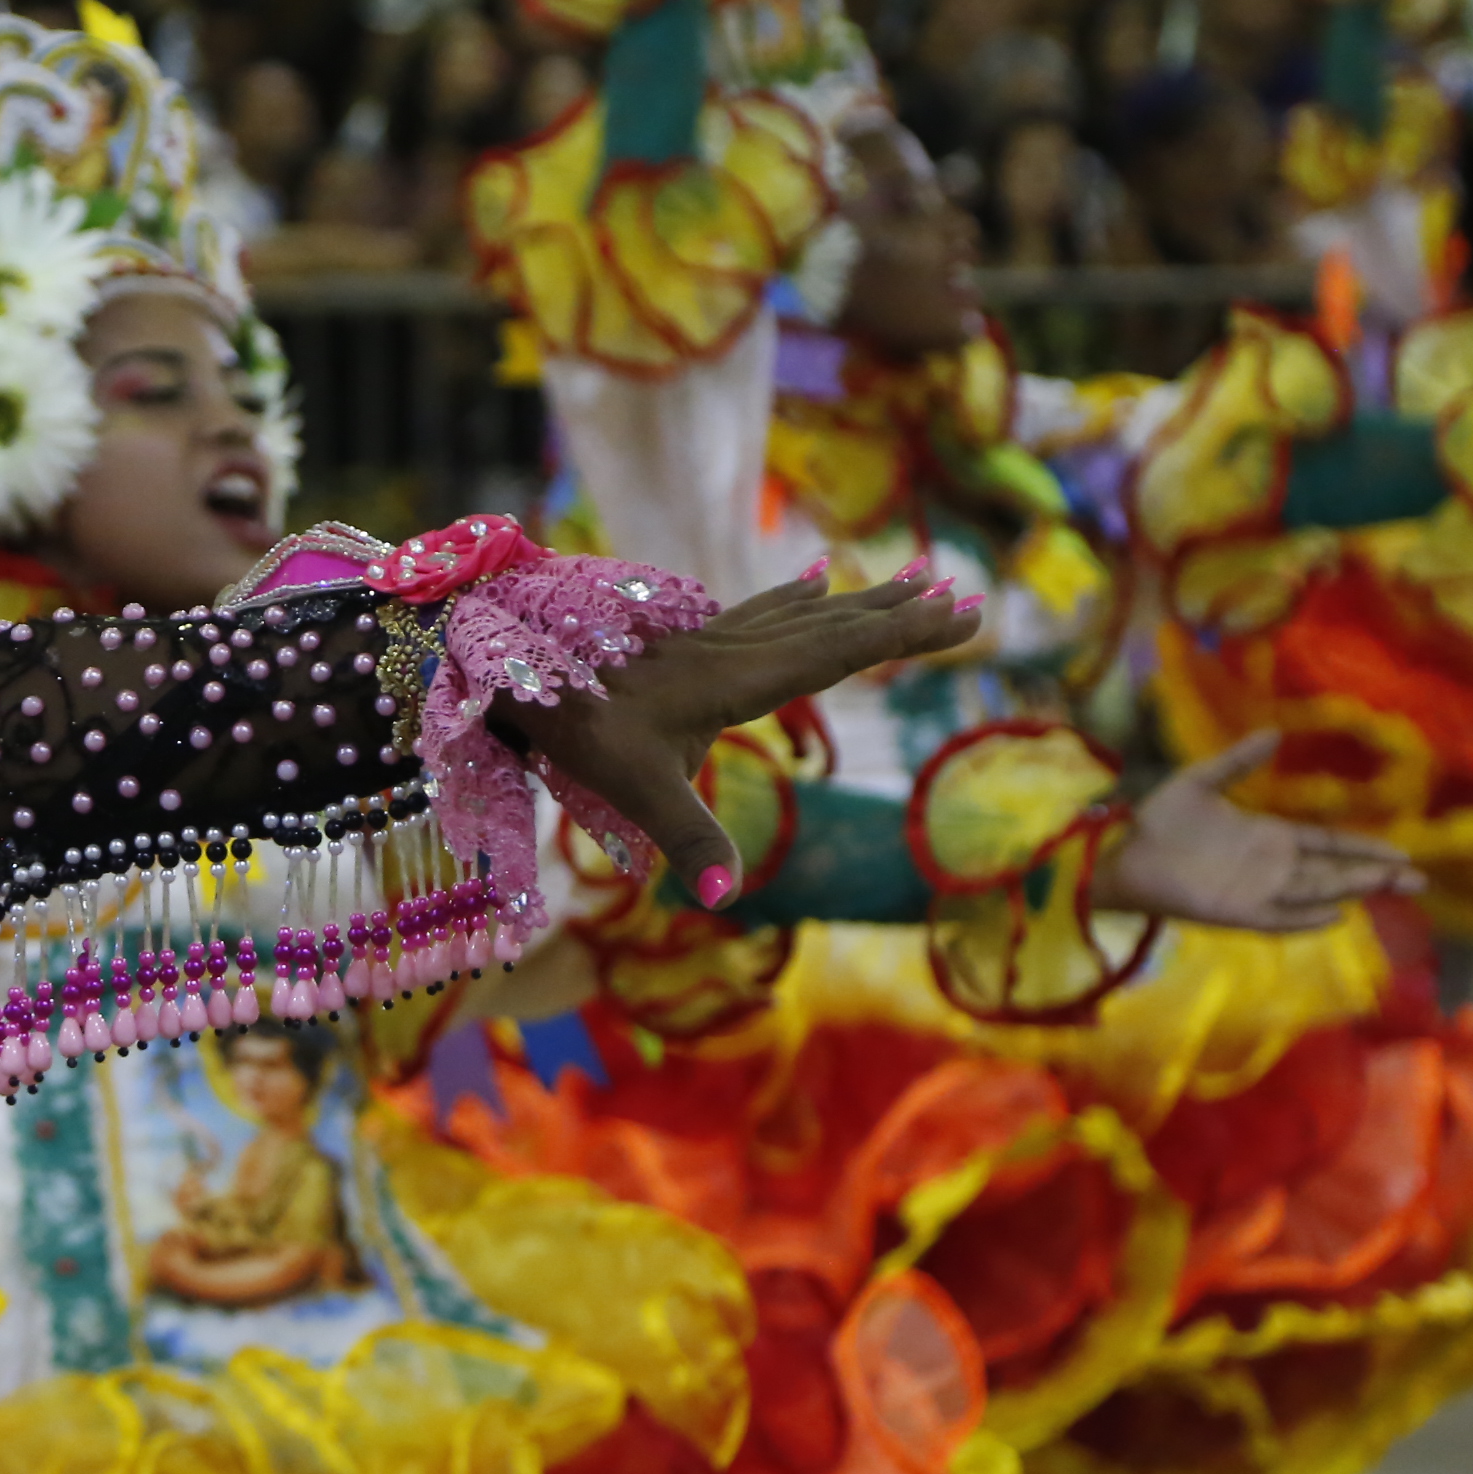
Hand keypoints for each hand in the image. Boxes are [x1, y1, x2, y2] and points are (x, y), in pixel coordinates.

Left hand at [516, 572, 980, 906]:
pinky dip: (802, 597)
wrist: (506, 668)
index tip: (960, 612)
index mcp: (734, 679)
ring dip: (861, 600)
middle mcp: (729, 649)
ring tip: (913, 577)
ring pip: (801, 612)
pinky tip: (816, 581)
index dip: (900, 634)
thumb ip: (688, 838)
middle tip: (966, 595)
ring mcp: (706, 638)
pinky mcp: (685, 639)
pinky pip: (763, 610)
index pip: (836, 652)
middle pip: (831, 625)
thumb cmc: (572, 729)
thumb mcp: (632, 789)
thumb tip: (726, 896)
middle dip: (900, 613)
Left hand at [1088, 732, 1417, 931]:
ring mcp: (1257, 891)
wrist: (1121, 852)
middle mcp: (1272, 867)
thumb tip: (1275, 733)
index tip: (1403, 853)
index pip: (1329, 843)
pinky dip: (1305, 917)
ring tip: (1390, 885)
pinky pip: (1279, 918)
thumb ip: (1238, 761)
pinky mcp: (1237, 912)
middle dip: (1375, 875)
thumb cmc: (1159, 821)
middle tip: (1419, 881)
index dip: (1364, 848)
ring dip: (1351, 889)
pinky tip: (1335, 913)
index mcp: (1269, 836)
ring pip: (1316, 891)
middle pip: (1334, 871)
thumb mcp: (1201, 781)